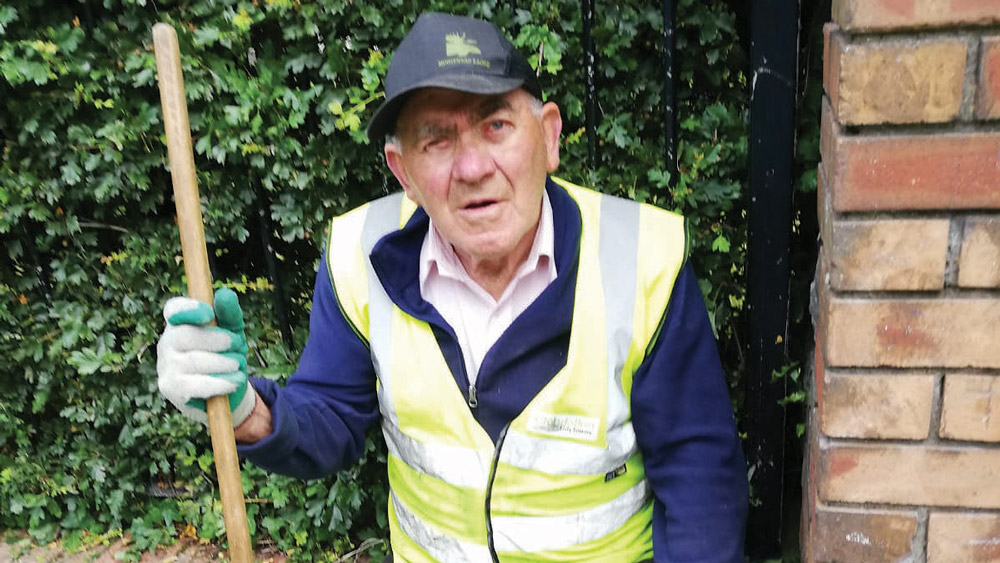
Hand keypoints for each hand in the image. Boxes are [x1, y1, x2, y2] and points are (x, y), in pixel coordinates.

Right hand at [156, 287, 255, 425]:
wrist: (229, 391)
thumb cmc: (227, 354)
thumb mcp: (233, 331)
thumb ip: (230, 314)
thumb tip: (225, 294)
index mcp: (180, 323)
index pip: (174, 309)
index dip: (188, 309)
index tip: (209, 314)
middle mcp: (167, 342)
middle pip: (185, 335)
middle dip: (218, 340)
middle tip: (238, 345)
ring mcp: (165, 365)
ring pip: (193, 361)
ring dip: (224, 363)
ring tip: (238, 365)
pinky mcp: (170, 387)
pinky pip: (194, 385)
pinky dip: (219, 383)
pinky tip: (233, 382)